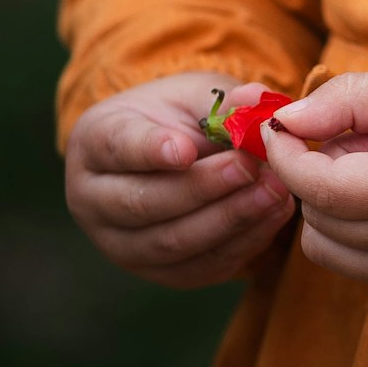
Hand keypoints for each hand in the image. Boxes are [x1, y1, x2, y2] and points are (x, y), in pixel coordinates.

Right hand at [65, 71, 296, 288]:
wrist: (169, 154)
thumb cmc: (176, 117)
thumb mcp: (193, 94)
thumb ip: (222, 100)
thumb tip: (256, 99)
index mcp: (95, 142)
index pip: (117, 147)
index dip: (151, 151)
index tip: (186, 150)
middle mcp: (95, 201)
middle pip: (144, 203)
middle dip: (202, 188)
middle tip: (249, 167)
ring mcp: (122, 244)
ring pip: (172, 244)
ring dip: (228, 219)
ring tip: (272, 192)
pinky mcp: (158, 272)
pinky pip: (198, 268)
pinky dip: (239, 244)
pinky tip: (272, 216)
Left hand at [266, 74, 367, 301]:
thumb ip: (348, 101)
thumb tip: (285, 122)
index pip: (322, 186)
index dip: (288, 156)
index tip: (279, 127)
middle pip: (318, 218)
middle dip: (319, 174)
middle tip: (359, 141)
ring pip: (325, 248)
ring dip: (331, 207)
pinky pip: (352, 263)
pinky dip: (352, 231)